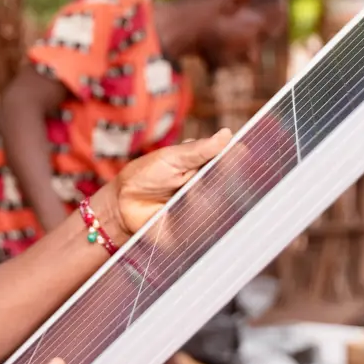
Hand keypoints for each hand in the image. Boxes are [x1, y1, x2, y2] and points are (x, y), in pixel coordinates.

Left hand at [91, 129, 233, 239]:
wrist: (123, 205)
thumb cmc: (145, 175)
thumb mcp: (171, 158)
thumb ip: (199, 149)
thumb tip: (227, 134)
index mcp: (205, 165)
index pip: (231, 162)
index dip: (237, 159)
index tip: (240, 154)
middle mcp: (209, 187)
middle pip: (229, 184)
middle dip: (216, 181)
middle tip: (195, 181)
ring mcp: (204, 208)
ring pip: (219, 205)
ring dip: (202, 200)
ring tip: (182, 196)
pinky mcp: (196, 228)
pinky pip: (206, 225)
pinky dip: (196, 217)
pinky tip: (180, 212)